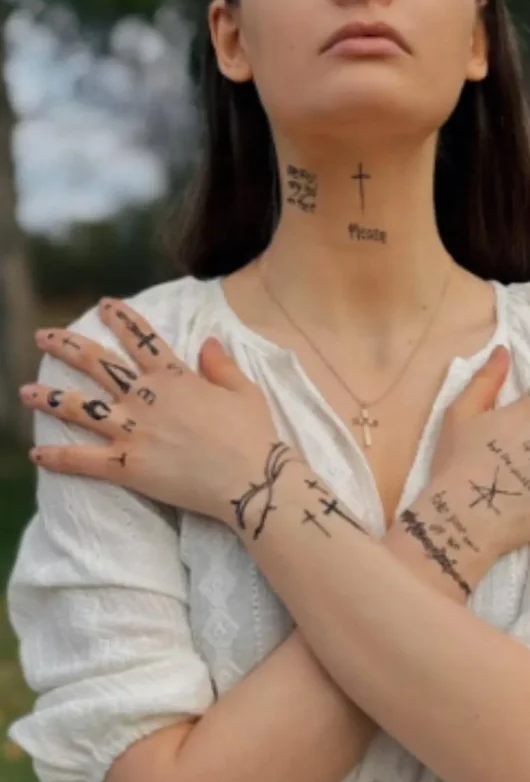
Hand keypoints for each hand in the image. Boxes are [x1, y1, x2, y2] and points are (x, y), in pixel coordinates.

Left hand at [18, 297, 304, 527]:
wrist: (250, 477)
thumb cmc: (253, 434)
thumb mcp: (244, 390)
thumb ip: (221, 365)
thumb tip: (206, 340)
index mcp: (174, 377)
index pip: (141, 338)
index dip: (121, 319)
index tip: (104, 304)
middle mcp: (146, 398)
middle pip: (98, 365)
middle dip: (67, 347)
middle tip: (43, 336)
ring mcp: (133, 431)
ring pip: (80, 409)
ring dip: (49, 398)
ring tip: (23, 391)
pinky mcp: (127, 466)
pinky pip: (84, 460)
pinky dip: (58, 457)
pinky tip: (36, 453)